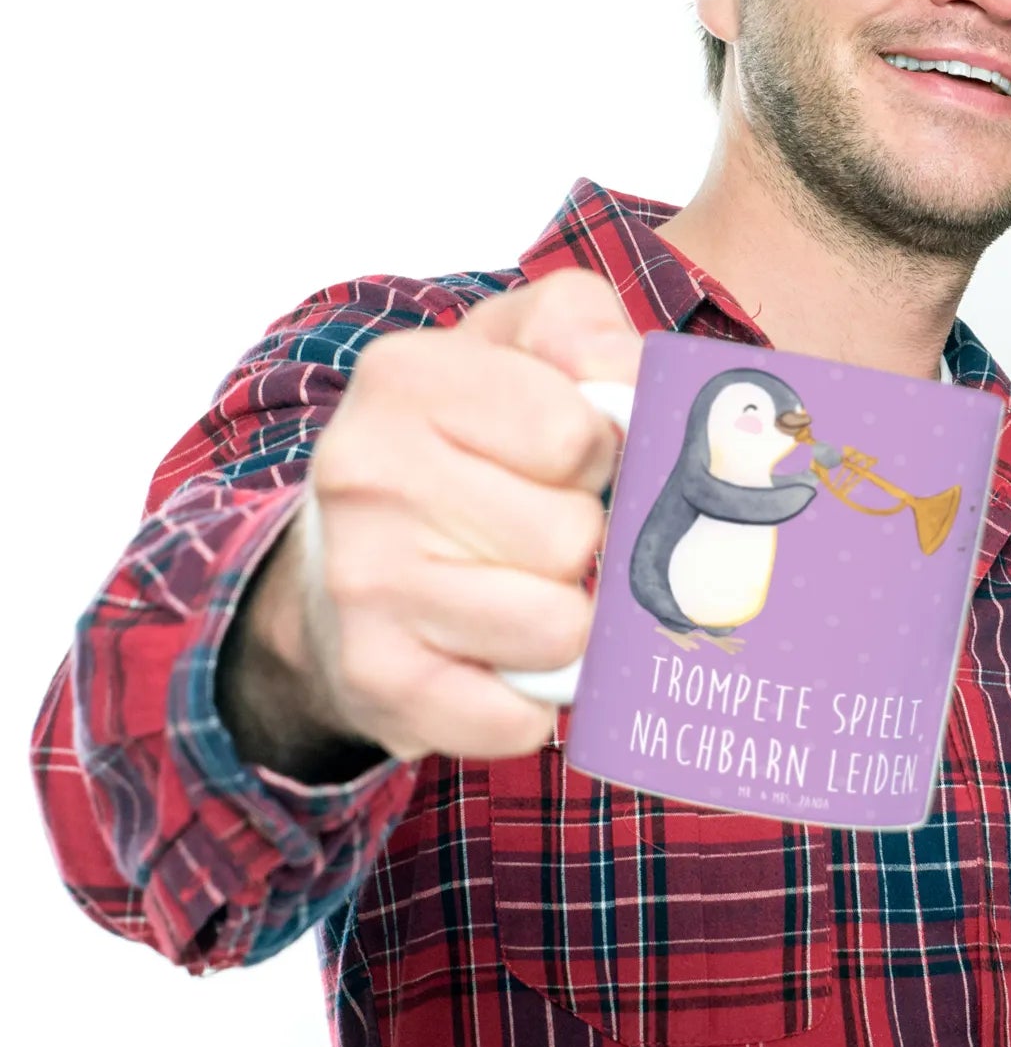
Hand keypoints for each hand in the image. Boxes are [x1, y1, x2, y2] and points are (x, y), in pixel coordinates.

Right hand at [224, 269, 641, 767]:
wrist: (343, 560)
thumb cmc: (465, 444)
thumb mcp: (519, 347)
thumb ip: (584, 329)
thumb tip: (630, 380)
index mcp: (406, 377)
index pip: (577, 434)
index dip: (595, 455)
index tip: (560, 459)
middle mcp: (364, 474)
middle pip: (572, 537)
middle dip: (580, 540)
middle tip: (532, 529)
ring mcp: (363, 581)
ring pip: (560, 629)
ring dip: (564, 620)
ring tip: (519, 588)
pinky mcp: (376, 680)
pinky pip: (519, 717)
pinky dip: (532, 700)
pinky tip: (498, 657)